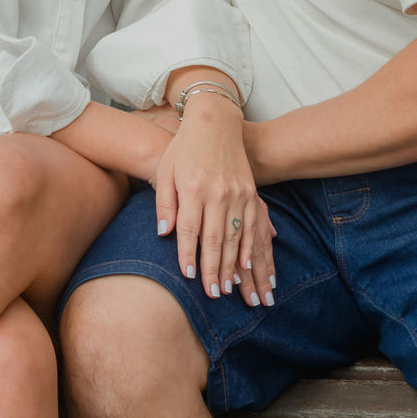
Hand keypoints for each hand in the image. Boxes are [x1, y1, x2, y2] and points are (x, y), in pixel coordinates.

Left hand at [153, 93, 274, 304]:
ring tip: (228, 287)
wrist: (215, 123)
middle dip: (213, 269)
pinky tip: (248, 265)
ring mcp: (237, 193)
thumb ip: (164, 203)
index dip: (188, 255)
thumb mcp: (166, 171)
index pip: (190, 230)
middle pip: (215, 239)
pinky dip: (250, 247)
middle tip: (212, 294)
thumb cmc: (183, 149)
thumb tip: (164, 233)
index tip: (189, 277)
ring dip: (233, 265)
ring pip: (236, 236)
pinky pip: (252, 225)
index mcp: (193, 188)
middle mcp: (217, 193)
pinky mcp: (250, 192)